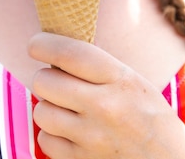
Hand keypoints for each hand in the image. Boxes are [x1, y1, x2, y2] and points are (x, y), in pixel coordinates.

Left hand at [27, 32, 184, 158]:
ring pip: (41, 112)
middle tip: (57, 82)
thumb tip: (54, 51)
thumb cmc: (149, 116)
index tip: (35, 45)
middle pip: (45, 82)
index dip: (43, 45)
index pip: (69, 54)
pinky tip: (69, 132)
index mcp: (120, 80)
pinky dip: (52, 135)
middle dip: (46, 78)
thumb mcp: (134, 81)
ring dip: (48, 108)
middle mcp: (105, 107)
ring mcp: (92, 137)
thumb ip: (98, 68)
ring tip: (66, 109)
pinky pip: (45, 140)